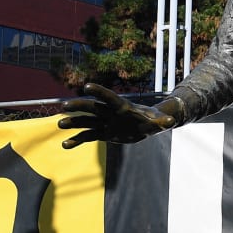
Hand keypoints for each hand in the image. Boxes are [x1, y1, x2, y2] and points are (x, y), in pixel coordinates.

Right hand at [57, 84, 181, 147]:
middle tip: (65, 106)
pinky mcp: (102, 133)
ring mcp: (103, 123)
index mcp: (121, 106)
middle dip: (79, 107)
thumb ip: (162, 121)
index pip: (109, 97)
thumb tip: (172, 121)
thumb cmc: (151, 120)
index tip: (86, 87)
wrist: (144, 126)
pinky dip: (77, 140)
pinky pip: (87, 136)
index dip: (99, 92)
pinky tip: (65, 144)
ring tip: (60, 124)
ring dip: (73, 122)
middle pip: (92, 107)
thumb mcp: (157, 122)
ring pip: (86, 121)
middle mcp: (109, 112)